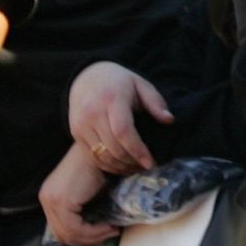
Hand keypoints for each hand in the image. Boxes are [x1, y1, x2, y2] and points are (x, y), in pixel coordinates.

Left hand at [39, 145, 119, 245]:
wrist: (101, 149)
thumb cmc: (98, 166)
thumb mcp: (85, 192)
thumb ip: (82, 210)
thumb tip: (92, 235)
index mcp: (49, 197)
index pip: (60, 229)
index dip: (81, 238)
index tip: (103, 234)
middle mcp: (46, 199)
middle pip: (62, 235)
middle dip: (87, 241)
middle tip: (108, 234)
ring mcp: (52, 201)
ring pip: (70, 235)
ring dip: (93, 238)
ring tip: (111, 230)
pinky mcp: (62, 202)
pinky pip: (76, 229)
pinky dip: (94, 233)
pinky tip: (108, 226)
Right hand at [68, 61, 172, 175]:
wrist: (85, 77)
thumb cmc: (119, 82)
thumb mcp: (140, 84)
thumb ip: (155, 102)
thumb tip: (169, 120)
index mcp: (112, 99)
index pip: (123, 131)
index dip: (138, 150)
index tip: (151, 162)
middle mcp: (93, 113)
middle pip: (113, 147)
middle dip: (132, 162)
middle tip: (147, 166)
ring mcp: (81, 124)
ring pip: (102, 155)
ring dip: (121, 167)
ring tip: (136, 168)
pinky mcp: (75, 133)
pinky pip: (92, 157)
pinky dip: (108, 166)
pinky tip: (122, 166)